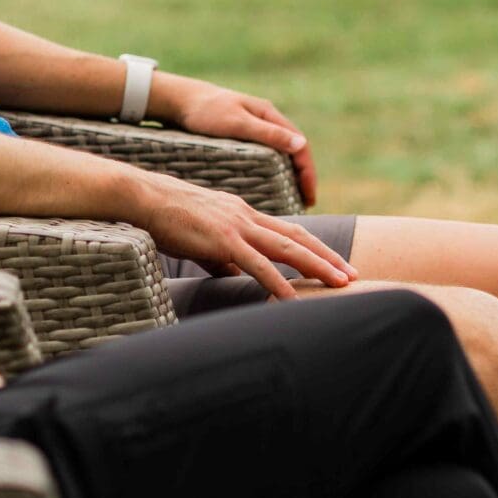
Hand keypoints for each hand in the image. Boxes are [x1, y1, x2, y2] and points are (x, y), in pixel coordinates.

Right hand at [127, 173, 354, 299]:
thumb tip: (236, 276)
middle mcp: (247, 216)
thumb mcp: (203, 238)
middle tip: (352, 275)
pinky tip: (292, 300)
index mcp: (244, 214)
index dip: (315, 247)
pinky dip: (279, 283)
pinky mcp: (223, 241)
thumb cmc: (167, 216)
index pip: (288, 231)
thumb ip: (223, 257)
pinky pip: (258, 265)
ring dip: (317, 267)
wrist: (145, 198)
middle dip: (328, 257)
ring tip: (339, 284)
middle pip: (298, 238)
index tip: (335, 263)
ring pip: (288, 249)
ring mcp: (237, 227)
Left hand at [148, 74, 318, 206]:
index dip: (308, 173)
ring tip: (292, 200)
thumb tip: (300, 145)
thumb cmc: (206, 111)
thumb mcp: (237, 123)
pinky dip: (274, 172)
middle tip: (305, 204)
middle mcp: (266, 121)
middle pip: (294, 151)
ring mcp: (254, 128)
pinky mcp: (241, 136)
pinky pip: (266, 156)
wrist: (178, 101)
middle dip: (303, 177)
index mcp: (270, 115)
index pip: (300, 146)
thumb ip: (268, 133)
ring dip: (291, 175)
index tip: (309, 198)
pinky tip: (269, 187)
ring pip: (281, 154)